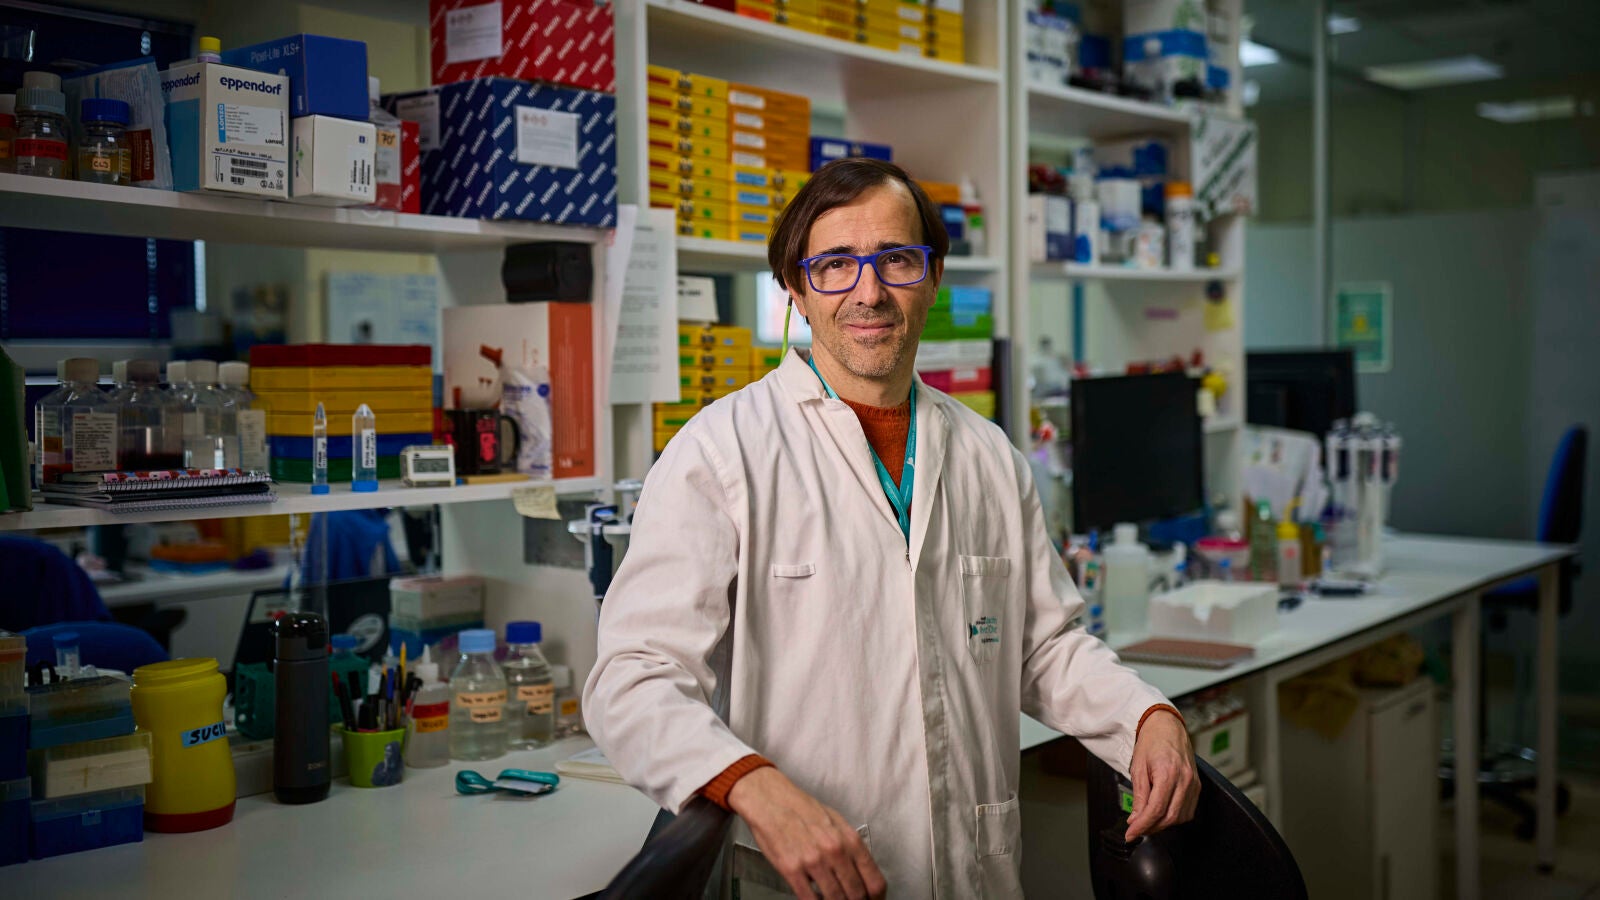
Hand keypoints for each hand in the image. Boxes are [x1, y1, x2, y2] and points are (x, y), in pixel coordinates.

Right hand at [726, 766, 886, 899]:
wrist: (771, 800)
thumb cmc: (802, 809)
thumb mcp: (837, 823)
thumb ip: (851, 849)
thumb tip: (862, 875)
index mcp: (850, 840)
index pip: (875, 882)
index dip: (876, 899)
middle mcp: (835, 851)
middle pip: (857, 895)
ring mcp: (813, 862)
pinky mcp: (792, 869)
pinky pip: (809, 899)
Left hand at [1125, 711, 1199, 841]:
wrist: (1167, 726)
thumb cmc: (1152, 742)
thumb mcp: (1138, 767)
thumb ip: (1139, 795)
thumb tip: (1136, 819)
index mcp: (1168, 773)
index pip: (1156, 810)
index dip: (1142, 825)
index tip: (1131, 834)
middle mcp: (1185, 780)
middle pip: (1170, 817)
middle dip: (1151, 827)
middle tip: (1136, 829)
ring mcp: (1194, 783)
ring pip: (1180, 817)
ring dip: (1163, 824)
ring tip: (1148, 821)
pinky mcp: (1198, 786)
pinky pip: (1188, 810)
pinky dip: (1175, 817)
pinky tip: (1163, 814)